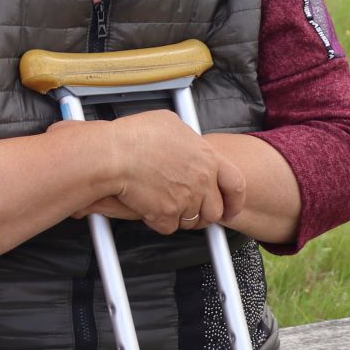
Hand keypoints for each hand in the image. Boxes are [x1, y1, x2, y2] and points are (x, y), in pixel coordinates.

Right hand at [85, 112, 247, 235]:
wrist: (113, 155)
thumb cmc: (135, 135)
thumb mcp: (170, 123)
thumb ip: (187, 139)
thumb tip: (186, 142)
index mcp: (207, 158)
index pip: (235, 184)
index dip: (235, 200)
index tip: (231, 208)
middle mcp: (201, 181)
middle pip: (213, 209)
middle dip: (201, 212)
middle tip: (189, 208)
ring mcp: (185, 200)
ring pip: (190, 220)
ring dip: (178, 216)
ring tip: (162, 202)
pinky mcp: (165, 215)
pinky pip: (168, 227)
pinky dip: (157, 221)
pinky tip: (147, 207)